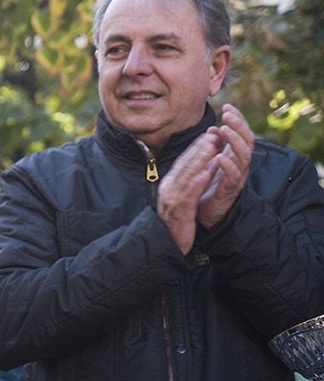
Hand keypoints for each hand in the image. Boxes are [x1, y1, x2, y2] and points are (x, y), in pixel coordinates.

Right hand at [156, 132, 220, 253]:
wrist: (167, 245)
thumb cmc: (176, 222)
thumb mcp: (180, 199)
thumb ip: (187, 182)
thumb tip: (198, 167)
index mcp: (169, 185)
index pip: (183, 162)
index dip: (196, 148)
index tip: (209, 135)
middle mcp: (168, 189)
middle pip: (184, 165)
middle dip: (199, 149)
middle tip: (213, 135)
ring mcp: (171, 200)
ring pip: (187, 176)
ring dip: (199, 161)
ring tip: (212, 147)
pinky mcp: (178, 212)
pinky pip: (188, 195)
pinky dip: (197, 183)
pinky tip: (206, 173)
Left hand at [195, 103, 252, 229]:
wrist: (207, 213)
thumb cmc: (210, 186)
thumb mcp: (211, 162)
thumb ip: (213, 146)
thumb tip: (212, 128)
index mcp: (235, 155)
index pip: (241, 133)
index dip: (237, 119)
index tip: (227, 106)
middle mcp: (240, 164)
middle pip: (247, 141)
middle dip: (238, 126)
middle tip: (227, 115)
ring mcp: (237, 177)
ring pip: (243, 155)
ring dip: (234, 141)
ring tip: (224, 130)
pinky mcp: (230, 190)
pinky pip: (233, 176)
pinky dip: (227, 165)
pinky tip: (220, 156)